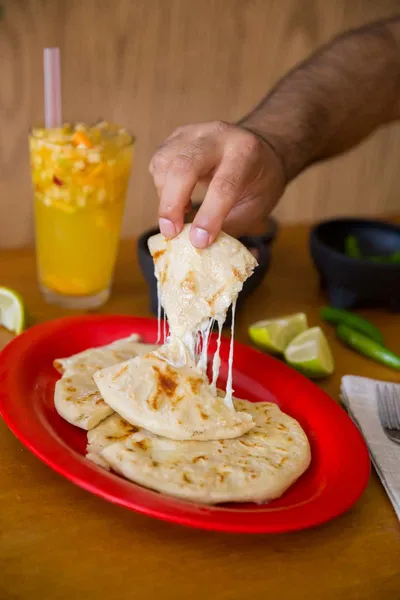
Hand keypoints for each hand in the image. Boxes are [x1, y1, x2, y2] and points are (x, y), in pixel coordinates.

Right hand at [149, 121, 285, 247]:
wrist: (261, 149)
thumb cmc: (259, 184)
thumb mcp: (255, 207)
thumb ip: (227, 227)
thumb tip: (198, 251)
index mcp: (246, 152)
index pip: (224, 185)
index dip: (209, 216)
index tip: (199, 242)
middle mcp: (218, 136)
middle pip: (185, 165)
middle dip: (173, 203)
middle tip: (171, 232)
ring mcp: (195, 132)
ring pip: (164, 162)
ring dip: (165, 195)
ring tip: (178, 216)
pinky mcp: (178, 137)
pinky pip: (159, 162)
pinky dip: (161, 186)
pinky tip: (177, 199)